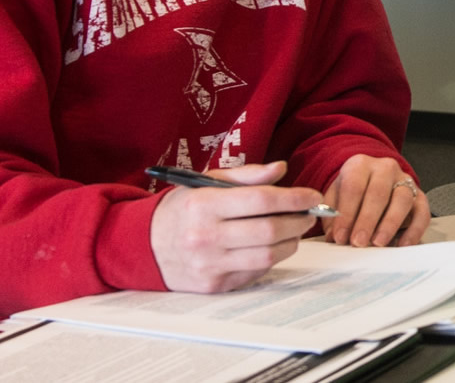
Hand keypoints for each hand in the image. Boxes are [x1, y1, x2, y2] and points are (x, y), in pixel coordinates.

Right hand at [149, 160, 320, 292]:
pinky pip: (255, 272)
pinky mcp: (213, 285)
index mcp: (203, 205)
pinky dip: (270, 258)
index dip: (294, 198)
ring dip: (290, 242)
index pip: (261, 200)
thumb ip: (247, 175)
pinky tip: (270, 246)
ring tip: (293, 230)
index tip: (312, 196)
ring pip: (267, 256)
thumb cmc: (181, 210)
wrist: (142, 246)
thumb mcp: (206, 183)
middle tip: (308, 214)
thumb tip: (281, 169)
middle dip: (299, 221)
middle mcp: (205, 237)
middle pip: (269, 231)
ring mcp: (209, 265)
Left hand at [323, 154, 429, 247]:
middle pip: (378, 193)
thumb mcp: (335, 195)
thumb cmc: (352, 190)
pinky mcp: (419, 196)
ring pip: (402, 200)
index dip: (347, 213)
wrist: (371, 179)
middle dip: (367, 221)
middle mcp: (385, 169)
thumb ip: (332, 214)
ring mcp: (405, 181)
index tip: (340, 236)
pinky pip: (422, 212)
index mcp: (360, 165)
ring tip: (378, 242)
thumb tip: (334, 235)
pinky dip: (414, 230)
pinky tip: (402, 244)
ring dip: (390, 224)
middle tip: (358, 242)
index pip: (354, 187)